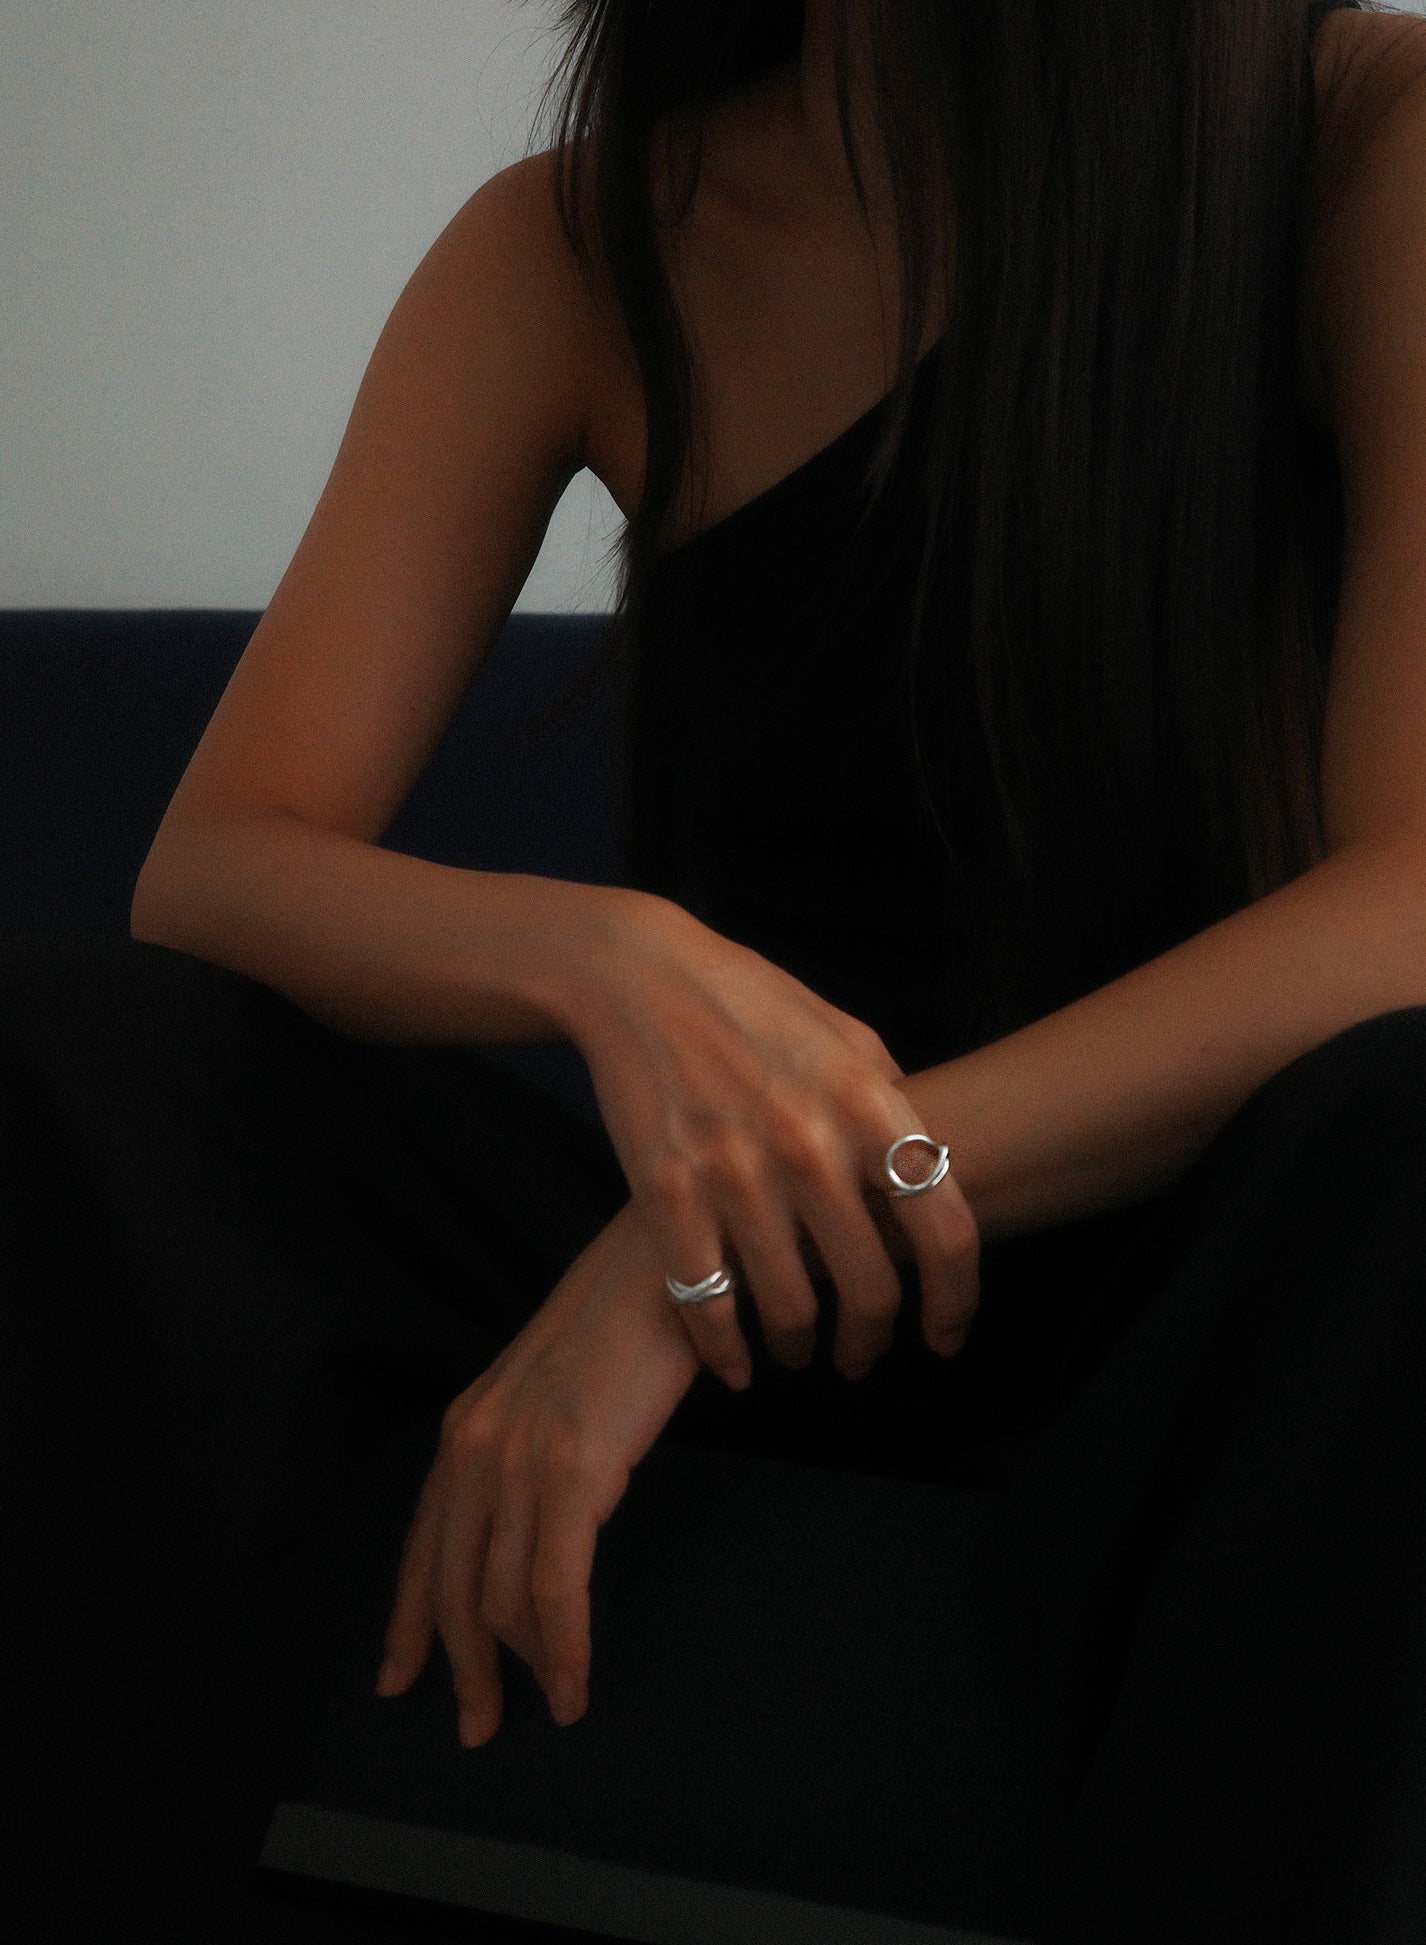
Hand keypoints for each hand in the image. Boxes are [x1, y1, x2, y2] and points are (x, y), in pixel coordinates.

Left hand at [375, 1198, 700, 1743]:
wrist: (665, 1266)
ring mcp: (519, 1460)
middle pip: (452, 1586)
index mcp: (467, 1428)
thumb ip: (532, 1453)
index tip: (399, 1678)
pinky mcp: (570, 1472)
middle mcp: (475, 1447)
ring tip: (547, 1709)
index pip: (423, 1546)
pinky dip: (562, 1650)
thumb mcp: (556, 1396)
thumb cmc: (626, 1324)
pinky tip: (574, 1685)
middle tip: (476, 1727)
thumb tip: (543, 1524)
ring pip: (501, 1599)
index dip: (409, 1620)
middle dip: (460, 1668)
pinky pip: (555, 1590)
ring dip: (521, 1670)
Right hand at [574, 892, 980, 1386]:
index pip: (945, 1229)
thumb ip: (895, 1104)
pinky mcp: (667, 1191)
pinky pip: (705, 1302)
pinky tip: (735, 1364)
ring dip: (800, 1346)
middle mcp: (810, 1144)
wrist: (641, 978)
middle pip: (870, 1287)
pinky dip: (723, 1350)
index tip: (946, 1335)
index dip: (957, 1301)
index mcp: (869, 1104)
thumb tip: (933, 1169)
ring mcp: (735, 1171)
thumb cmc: (753, 1004)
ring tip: (799, 1350)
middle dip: (871, 1341)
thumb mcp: (848, 1035)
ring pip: (789, 1307)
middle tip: (862, 1355)